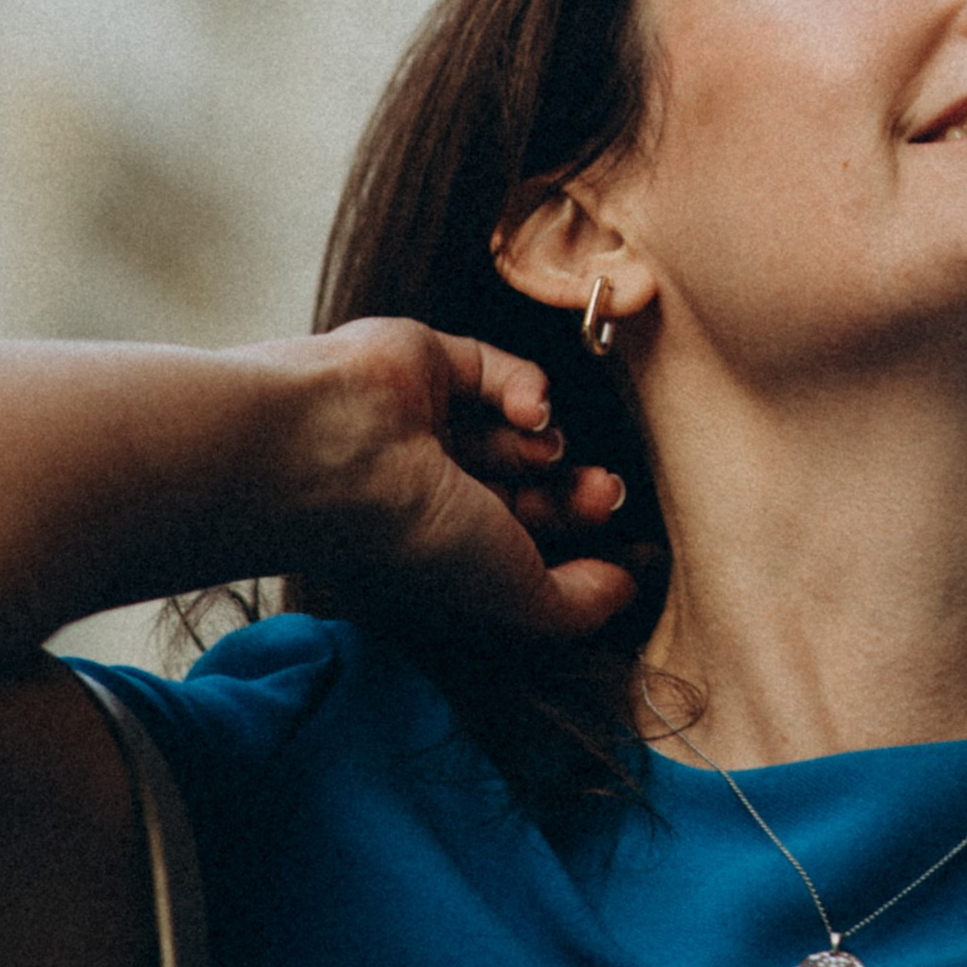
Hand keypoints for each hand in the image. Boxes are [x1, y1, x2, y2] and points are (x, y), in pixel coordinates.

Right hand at [281, 320, 637, 641]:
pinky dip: (527, 387)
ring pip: (515, 430)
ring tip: (548, 453)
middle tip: (606, 492)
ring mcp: (422, 424)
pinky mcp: (424, 362)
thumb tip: (625, 590)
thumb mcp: (509, 591)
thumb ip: (573, 604)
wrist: (337, 450)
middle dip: (573, 494)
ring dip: (549, 442)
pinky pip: (494, 370)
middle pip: (526, 488)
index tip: (629, 548)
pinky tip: (529, 411)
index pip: (519, 545)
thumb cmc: (405, 534)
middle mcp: (426, 490)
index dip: (575, 545)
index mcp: (433, 551)